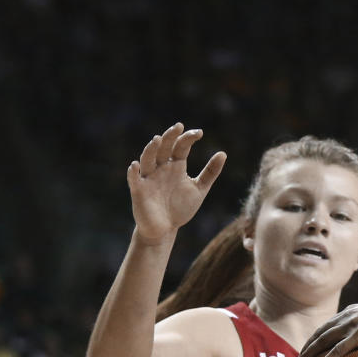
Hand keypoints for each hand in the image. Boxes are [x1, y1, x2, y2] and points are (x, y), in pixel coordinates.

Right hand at [127, 123, 226, 243]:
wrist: (166, 229)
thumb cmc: (180, 208)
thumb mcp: (199, 189)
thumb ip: (210, 172)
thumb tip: (223, 153)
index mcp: (176, 166)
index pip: (181, 147)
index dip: (188, 138)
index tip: (200, 133)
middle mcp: (161, 168)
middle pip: (163, 148)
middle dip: (169, 137)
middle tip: (178, 127)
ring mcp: (149, 178)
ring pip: (147, 159)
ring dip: (151, 149)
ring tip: (157, 139)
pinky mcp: (139, 191)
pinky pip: (134, 179)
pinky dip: (133, 172)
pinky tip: (135, 165)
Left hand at [295, 295, 357, 356]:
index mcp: (352, 311)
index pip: (328, 325)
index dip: (316, 338)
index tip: (307, 349)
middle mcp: (348, 316)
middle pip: (321, 333)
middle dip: (307, 347)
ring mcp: (353, 324)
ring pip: (324, 341)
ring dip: (309, 354)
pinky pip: (337, 351)